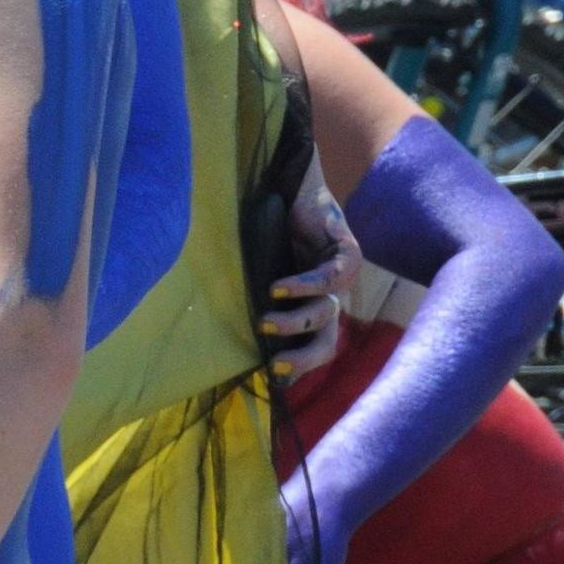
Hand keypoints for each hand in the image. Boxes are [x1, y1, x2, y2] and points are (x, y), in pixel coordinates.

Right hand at [262, 155, 358, 382]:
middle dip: (303, 358)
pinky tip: (278, 288)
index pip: (313, 349)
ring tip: (264, 320)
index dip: (296, 367)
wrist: (289, 185)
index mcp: (313, 307)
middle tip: (275, 364)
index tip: (268, 377)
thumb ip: (248, 300)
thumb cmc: (268, 230)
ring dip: (295, 322)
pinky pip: (330, 278)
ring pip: (326, 314)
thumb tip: (214, 339)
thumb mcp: (257, 274)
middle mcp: (331, 297)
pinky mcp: (348, 253)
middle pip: (328, 343)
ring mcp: (343, 278)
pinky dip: (303, 286)